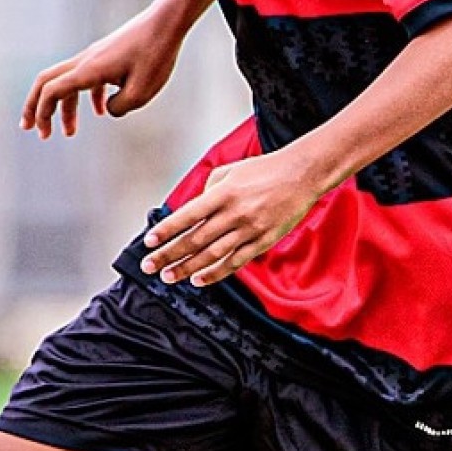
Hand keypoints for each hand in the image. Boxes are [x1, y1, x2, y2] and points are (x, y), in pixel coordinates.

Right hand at [23, 6, 183, 138]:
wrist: (165, 23)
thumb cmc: (156, 55)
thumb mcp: (141, 92)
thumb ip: (120, 108)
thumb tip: (109, 110)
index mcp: (88, 70)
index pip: (52, 91)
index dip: (42, 113)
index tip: (43, 133)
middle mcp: (85, 60)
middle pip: (46, 81)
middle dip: (35, 106)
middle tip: (30, 128)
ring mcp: (94, 56)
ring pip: (68, 81)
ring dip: (65, 107)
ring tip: (70, 132)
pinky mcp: (106, 55)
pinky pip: (88, 77)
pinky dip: (87, 96)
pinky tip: (101, 111)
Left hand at [139, 150, 322, 286]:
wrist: (302, 175)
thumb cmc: (264, 170)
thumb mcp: (231, 171)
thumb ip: (208, 190)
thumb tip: (192, 212)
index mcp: (224, 193)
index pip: (187, 215)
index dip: (166, 230)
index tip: (149, 243)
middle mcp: (235, 212)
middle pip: (195, 239)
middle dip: (169, 255)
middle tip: (150, 266)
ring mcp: (250, 229)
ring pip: (212, 255)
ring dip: (187, 268)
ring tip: (169, 276)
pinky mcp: (263, 241)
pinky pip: (235, 262)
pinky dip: (215, 273)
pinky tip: (199, 280)